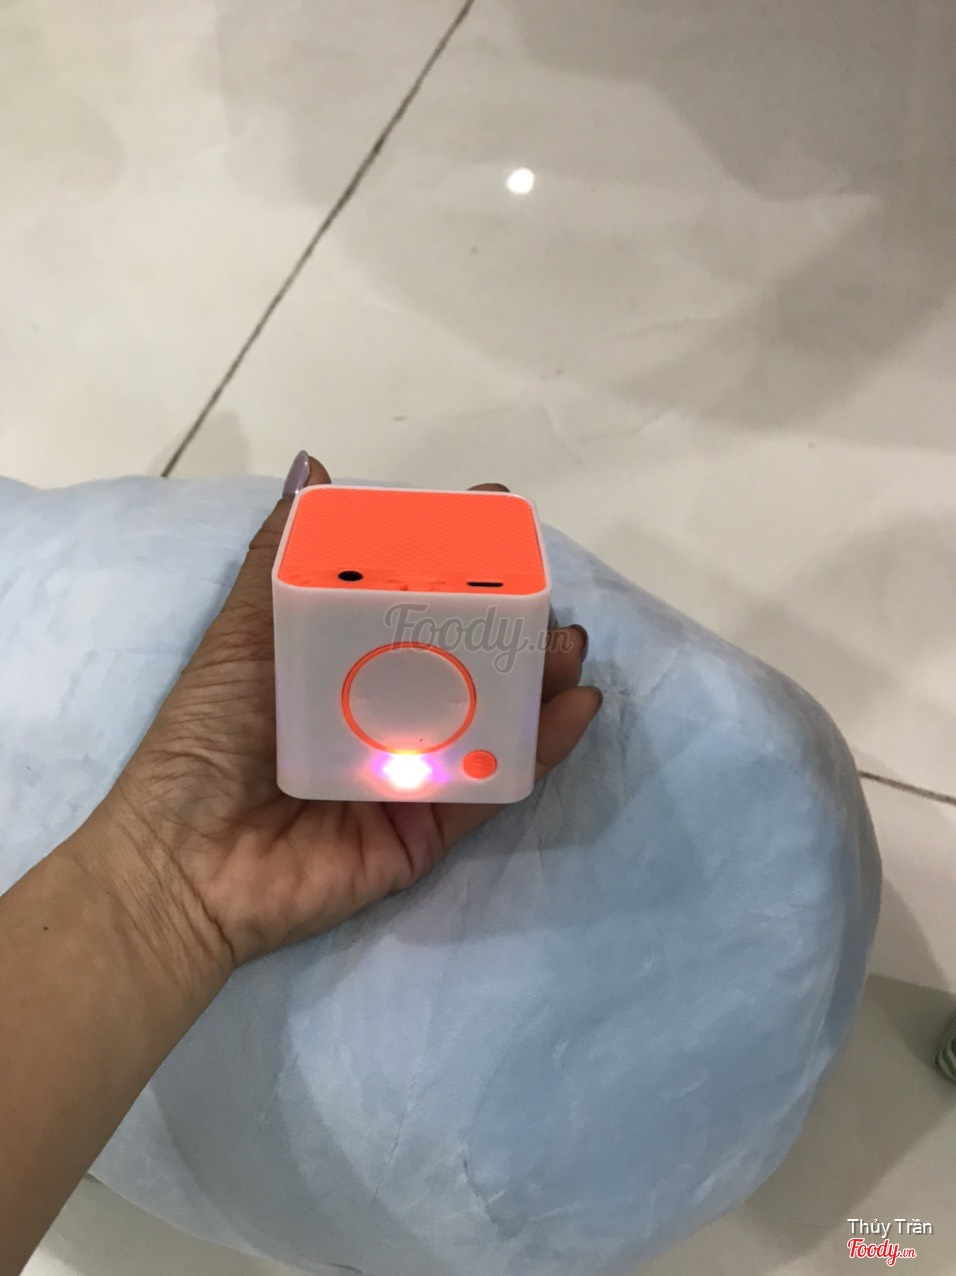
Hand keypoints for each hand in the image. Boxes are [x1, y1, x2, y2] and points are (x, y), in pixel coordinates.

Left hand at [100, 457, 600, 973]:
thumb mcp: (242, 637)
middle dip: (515, 623)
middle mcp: (384, 713)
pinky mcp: (429, 828)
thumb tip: (312, 465)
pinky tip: (576, 706)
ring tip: (566, 644)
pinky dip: (542, 747)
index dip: (459, 563)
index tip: (500, 518)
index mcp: (342, 664)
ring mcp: (412, 772)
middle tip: (546, 592)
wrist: (186, 863)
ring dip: (539, 678)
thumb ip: (281, 559)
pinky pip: (496, 785)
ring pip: (493, 718)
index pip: (413, 603)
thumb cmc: (206, 740)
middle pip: (466, 659)